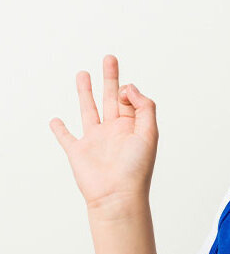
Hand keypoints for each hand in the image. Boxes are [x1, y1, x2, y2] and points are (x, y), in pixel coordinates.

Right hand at [49, 55, 158, 209]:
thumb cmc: (136, 168)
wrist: (117, 195)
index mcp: (132, 126)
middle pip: (111, 97)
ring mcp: (95, 139)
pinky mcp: (77, 151)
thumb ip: (143, 107)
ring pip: (88, 109)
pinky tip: (55, 120)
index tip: (126, 93)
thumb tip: (129, 86)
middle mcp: (114, 130)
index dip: (129, 91)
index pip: (131, 99)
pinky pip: (66, 137)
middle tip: (109, 58)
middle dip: (110, 78)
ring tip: (82, 74)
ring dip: (85, 92)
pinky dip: (59, 129)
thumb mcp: (149, 133)